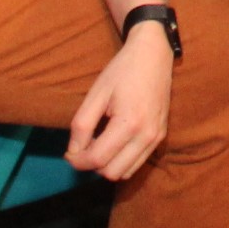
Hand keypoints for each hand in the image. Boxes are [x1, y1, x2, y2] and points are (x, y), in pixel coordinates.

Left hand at [68, 24, 174, 181]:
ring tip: (97, 145)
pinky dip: (121, 161)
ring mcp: (157, 137)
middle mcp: (147, 135)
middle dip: (91, 165)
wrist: (154, 54)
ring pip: (126, 172)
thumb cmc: (122, 70)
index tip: (67, 152)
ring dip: (107, 165)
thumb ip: (82, 125)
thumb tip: (73, 152)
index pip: (97, 159)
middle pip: (112, 172)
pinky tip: (112, 143)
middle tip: (81, 148)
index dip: (77, 160)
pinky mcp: (161, 136)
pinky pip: (137, 163)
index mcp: (130, 123)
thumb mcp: (96, 94)